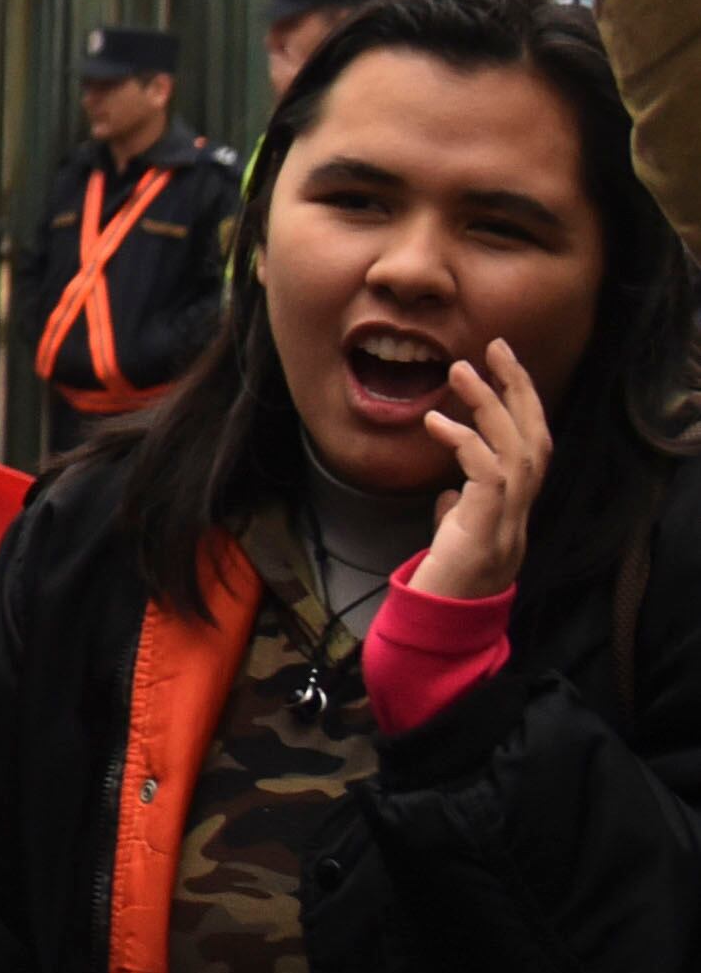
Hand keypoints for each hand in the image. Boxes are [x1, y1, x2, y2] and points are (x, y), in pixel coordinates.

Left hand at [416, 339, 554, 601]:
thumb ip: (458, 514)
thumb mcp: (454, 540)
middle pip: (535, 438)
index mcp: (514, 505)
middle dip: (519, 389)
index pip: (530, 444)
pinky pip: (486, 475)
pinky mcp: (486, 530)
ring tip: (460, 370)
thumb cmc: (446, 581)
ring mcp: (508, 520)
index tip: (500, 363)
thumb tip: (448, 496)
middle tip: (496, 346)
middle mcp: (521, 509)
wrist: (441, 626)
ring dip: (490, 406)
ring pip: (516, 451)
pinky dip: (465, 442)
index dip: (522, 403)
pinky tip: (436, 421)